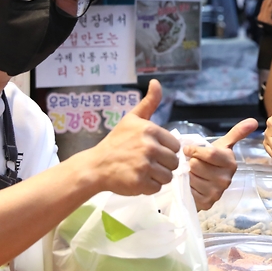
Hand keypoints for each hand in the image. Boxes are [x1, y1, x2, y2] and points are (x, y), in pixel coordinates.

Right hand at [82, 80, 179, 195]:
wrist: (96, 166)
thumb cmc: (116, 142)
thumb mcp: (132, 119)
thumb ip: (148, 102)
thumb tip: (156, 82)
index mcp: (150, 130)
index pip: (175, 146)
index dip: (165, 150)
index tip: (152, 151)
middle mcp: (149, 147)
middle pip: (174, 162)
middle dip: (163, 165)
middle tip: (147, 163)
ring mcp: (145, 166)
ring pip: (168, 176)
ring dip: (157, 177)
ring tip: (142, 171)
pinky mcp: (140, 182)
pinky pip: (157, 188)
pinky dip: (149, 187)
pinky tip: (138, 180)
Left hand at [184, 118, 257, 209]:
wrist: (206, 183)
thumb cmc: (212, 162)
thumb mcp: (223, 146)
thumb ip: (237, 132)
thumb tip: (254, 121)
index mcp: (230, 163)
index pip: (209, 153)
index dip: (194, 150)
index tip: (189, 150)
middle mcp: (226, 179)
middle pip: (196, 164)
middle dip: (191, 162)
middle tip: (194, 164)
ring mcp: (217, 193)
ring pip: (190, 177)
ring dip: (187, 174)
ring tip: (193, 174)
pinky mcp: (207, 203)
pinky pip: (188, 190)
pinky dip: (187, 187)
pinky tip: (192, 185)